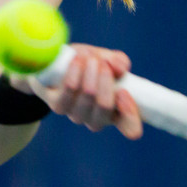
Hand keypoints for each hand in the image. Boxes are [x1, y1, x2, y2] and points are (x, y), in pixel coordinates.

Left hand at [16, 43, 142, 139]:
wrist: (55, 66)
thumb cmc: (87, 64)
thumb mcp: (106, 58)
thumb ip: (118, 61)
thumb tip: (120, 67)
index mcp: (117, 112)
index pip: (131, 128)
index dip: (131, 114)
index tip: (124, 92)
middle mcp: (97, 119)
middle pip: (105, 107)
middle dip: (106, 80)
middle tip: (103, 64)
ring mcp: (77, 115)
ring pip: (87, 97)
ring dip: (90, 73)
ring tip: (90, 58)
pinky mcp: (59, 106)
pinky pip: (69, 90)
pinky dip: (75, 73)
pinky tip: (77, 61)